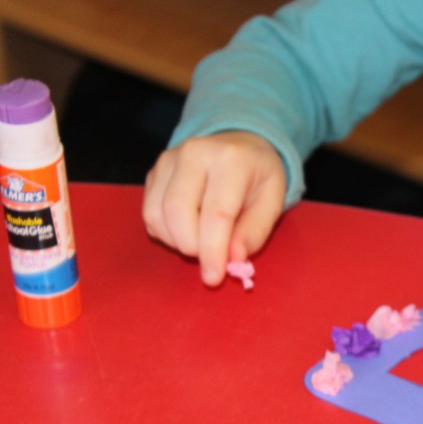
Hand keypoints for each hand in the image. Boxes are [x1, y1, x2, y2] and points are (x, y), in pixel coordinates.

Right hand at [142, 131, 286, 285]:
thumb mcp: (272, 202)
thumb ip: (255, 231)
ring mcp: (169, 160)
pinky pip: (149, 213)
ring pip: (157, 214)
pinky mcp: (154, 171)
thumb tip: (234, 258)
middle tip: (210, 259)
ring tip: (201, 242)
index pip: (217, 213)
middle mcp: (195, 153)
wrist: (240, 145)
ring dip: (177, 242)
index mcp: (231, 160)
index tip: (214, 277)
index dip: (213, 250)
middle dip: (192, 247)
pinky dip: (165, 233)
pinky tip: (187, 230)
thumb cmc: (259, 177)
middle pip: (178, 212)